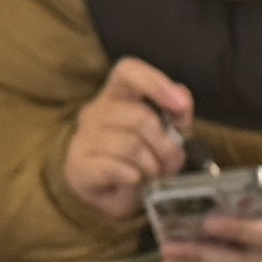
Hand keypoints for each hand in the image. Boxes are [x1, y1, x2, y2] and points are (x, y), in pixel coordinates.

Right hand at [57, 57, 200, 229]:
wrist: (102, 190)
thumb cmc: (134, 157)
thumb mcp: (161, 134)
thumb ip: (175, 114)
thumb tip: (182, 97)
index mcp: (116, 94)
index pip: (129, 72)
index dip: (156, 83)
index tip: (180, 106)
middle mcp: (96, 111)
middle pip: (140, 117)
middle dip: (166, 146)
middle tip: (171, 162)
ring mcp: (84, 137)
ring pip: (131, 146)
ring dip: (152, 167)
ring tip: (152, 175)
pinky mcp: (79, 164)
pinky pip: (116, 169)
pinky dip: (135, 179)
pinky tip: (134, 181)